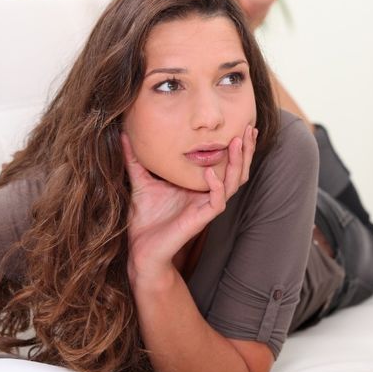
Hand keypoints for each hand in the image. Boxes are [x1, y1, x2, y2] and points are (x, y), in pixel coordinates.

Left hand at [122, 126, 256, 285]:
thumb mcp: (141, 180)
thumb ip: (135, 159)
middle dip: (246, 149)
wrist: (142, 248)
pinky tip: (210, 172)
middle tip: (248, 127)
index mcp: (199, 185)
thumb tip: (123, 135)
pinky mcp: (201, 220)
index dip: (236, 145)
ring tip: (238, 142)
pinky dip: (216, 186)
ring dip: (238, 163)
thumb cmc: (145, 218)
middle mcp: (207, 195)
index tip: (240, 124)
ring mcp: (206, 207)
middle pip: (237, 170)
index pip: (225, 163)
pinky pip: (217, 202)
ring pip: (233, 183)